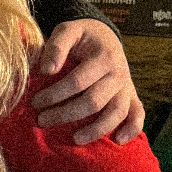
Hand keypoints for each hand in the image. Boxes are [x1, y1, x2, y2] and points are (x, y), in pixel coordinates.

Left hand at [31, 18, 144, 144]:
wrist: (104, 35)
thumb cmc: (81, 35)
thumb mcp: (67, 30)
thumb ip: (56, 46)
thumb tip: (47, 70)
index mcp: (104, 56)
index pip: (77, 82)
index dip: (55, 94)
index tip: (35, 102)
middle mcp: (119, 73)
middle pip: (94, 101)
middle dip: (66, 113)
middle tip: (42, 120)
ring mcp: (126, 86)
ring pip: (117, 112)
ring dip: (96, 129)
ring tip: (75, 139)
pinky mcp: (131, 95)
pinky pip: (137, 114)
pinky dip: (132, 129)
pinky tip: (118, 141)